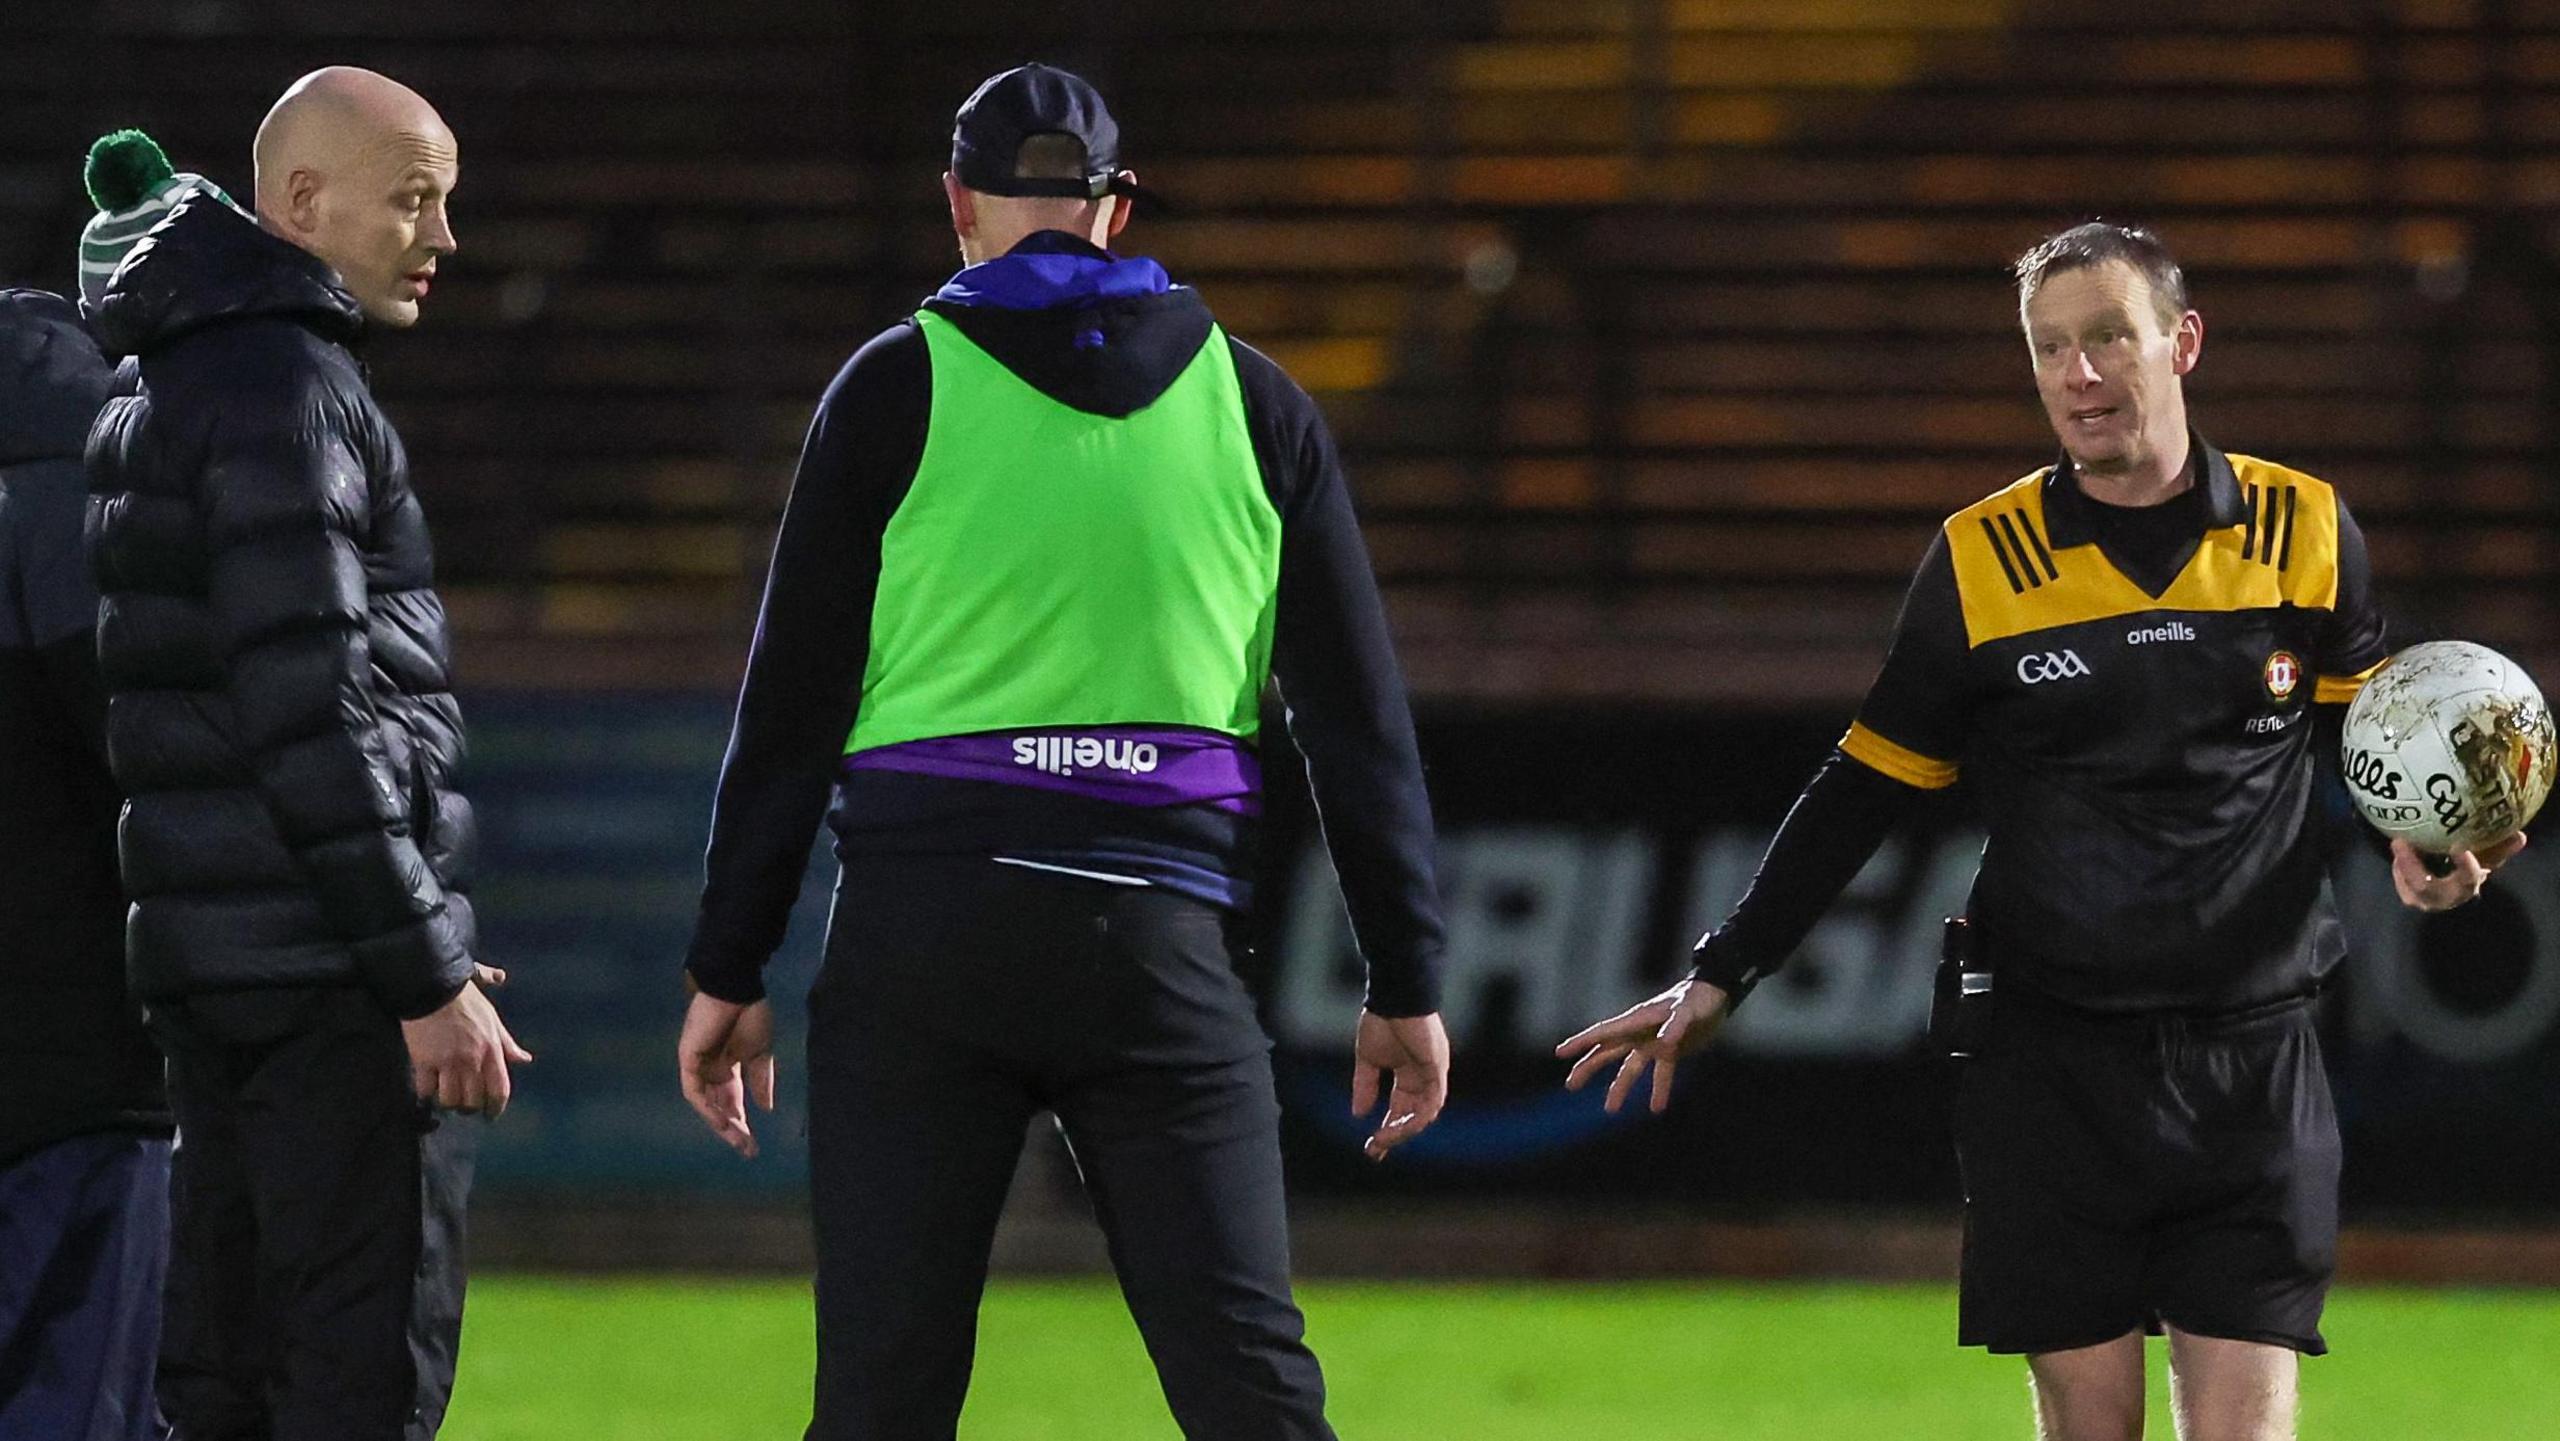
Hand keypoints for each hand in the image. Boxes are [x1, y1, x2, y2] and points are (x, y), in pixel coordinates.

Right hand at [402, 979, 533, 1117]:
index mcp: (492, 1050)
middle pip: (473, 1100)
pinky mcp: (424, 1061)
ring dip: (448, 1103)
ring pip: (449, 1100)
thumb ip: (507, 1043)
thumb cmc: (466, 999)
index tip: (491, 1115)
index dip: (496, 1107)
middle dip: (470, 1108)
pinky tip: (426, 1091)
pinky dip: (426, 1094)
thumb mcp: (493, 1019)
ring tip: (445, 1099)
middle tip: (466, 1107)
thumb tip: (525, 1059)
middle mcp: (472, 1060)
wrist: (434, 986)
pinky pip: (425, 1090)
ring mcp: (447, 1062)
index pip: (499, 1089)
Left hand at [679, 992, 775, 1157]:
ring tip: (737, 1139)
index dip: (743, 1123)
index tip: (755, 1144)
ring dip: (720, 1123)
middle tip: (748, 1150)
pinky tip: (722, 1120)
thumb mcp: (761, 1052)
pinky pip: (694, 1091)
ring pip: (706, 1104)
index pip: (733, 1102)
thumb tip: (767, 1109)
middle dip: (734, 1129)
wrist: (735, 987)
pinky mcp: (688, 1059)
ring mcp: (698, 1065)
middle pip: (720, 1107)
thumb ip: (762, 1080)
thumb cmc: (750, 1013)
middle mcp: (712, 1069)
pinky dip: (707, 1107)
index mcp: (729, 1066)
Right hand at [1350, 1010, 1448, 1161]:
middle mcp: (1424, 1077)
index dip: (1388, 1129)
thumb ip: (1365, 1086)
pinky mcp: (1438, 1068)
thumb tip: (1357, 1114)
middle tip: (1374, 1150)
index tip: (1372, 1147)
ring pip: (1424, 1113)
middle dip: (1394, 1136)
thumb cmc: (1381, 1021)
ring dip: (1404, 1130)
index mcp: (1409, 1074)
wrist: (1392, 997)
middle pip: (1413, 1116)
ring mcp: (1434, 1073)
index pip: (1401, 1109)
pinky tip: (1398, 1126)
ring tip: (1382, 1140)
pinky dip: (1417, 1116)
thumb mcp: (1368, 1059)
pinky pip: (1433, 1100)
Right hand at [1556, 974, 1729, 1114]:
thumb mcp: (1688, 1011)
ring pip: (1629, 1068)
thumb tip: (1665, 1042)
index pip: (1604, 1033)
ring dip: (1620, 1087)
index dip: (1581, 1042)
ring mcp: (1652, 1042)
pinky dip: (1659, 1089)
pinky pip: (1660, 1074)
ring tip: (1610, 1110)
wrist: (1717, 997)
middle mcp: (1640, 1032)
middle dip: (1587, 1067)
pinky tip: (1656, 1108)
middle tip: (1570, 1085)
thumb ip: (1676, 1025)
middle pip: (1607, 1052)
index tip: (1560, 1052)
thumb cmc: (1698, 999)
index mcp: (1637, 1020)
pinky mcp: (1669, 1051)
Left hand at [2392, 833, 2526, 910]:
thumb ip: (2500, 849)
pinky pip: (2401, 884)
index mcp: (2466, 887)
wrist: (2451, 894)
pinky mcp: (2410, 898)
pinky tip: (2397, 850)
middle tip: (2400, 841)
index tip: (2459, 847)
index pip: (2468, 878)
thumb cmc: (2466, 872)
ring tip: (2397, 841)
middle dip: (2411, 864)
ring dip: (2401, 864)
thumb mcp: (2484, 861)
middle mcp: (2445, 898)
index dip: (2465, 865)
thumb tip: (2519, 836)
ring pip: (2409, 886)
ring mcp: (2424, 901)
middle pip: (2425, 885)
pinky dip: (2398, 867)